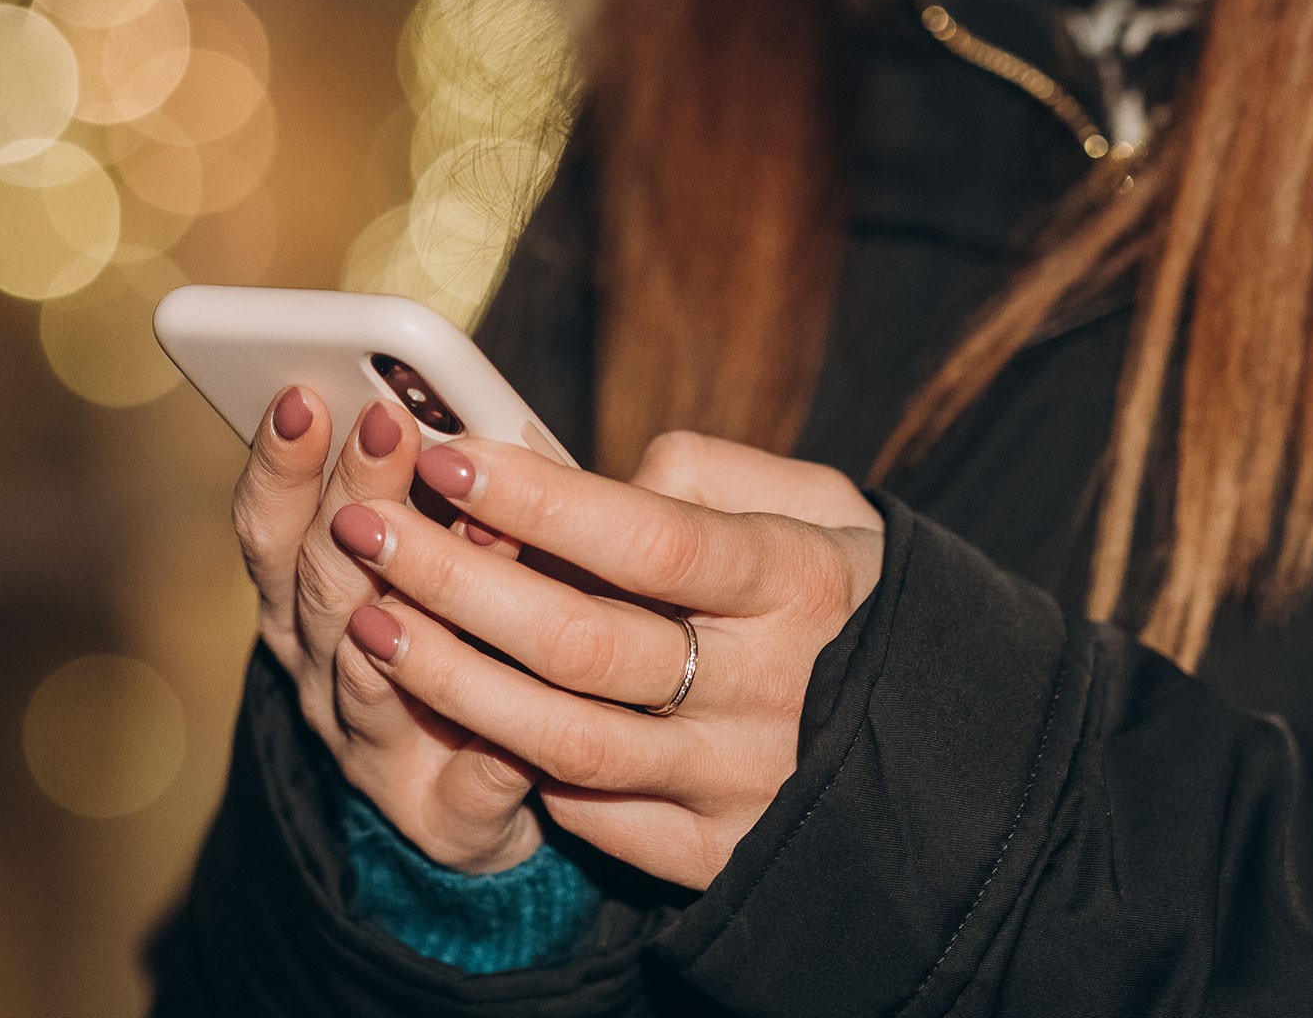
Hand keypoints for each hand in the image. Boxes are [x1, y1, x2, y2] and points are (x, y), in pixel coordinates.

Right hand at [228, 387, 542, 870]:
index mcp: (312, 596)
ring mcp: (375, 747)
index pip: (274, 521)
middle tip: (386, 425)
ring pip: (369, 681)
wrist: (480, 793)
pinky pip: (466, 789)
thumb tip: (558, 427)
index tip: (306, 390)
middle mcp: (324, 668)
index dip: (283, 459)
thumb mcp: (454, 548)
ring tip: (439, 554)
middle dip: (351, 499)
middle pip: (319, 584)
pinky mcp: (441, 818)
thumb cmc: (475, 635)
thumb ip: (472, 490)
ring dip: (403, 616)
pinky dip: (488, 758)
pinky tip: (516, 734)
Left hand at [326, 430, 885, 888]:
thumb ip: (715, 473)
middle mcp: (770, 690)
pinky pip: (592, 818)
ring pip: (563, 741)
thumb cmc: (852, 597)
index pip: (646, 538)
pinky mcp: (717, 856)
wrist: (948, 749)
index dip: (537, 500)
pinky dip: (516, 766)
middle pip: (581, 641)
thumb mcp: (823, 506)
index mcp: (796, 583)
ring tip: (366, 621)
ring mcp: (740, 784)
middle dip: (452, 580)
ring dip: (449, 680)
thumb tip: (599, 474)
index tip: (446, 456)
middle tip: (364, 525)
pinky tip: (452, 714)